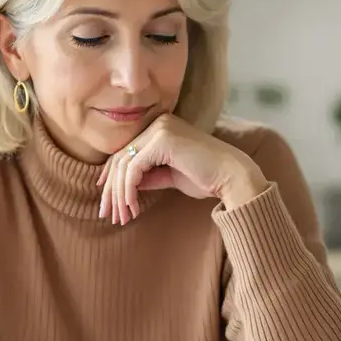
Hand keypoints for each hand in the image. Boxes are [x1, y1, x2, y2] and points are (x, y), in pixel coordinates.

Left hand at [96, 114, 268, 224]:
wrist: (233, 178)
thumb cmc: (207, 178)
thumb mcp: (170, 176)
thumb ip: (148, 175)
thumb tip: (125, 185)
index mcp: (161, 127)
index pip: (127, 152)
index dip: (112, 178)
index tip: (108, 201)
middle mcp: (158, 123)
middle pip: (121, 157)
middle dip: (111, 189)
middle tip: (107, 214)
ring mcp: (160, 129)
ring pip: (124, 164)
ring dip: (119, 194)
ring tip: (121, 217)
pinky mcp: (162, 140)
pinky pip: (134, 168)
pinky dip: (128, 190)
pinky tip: (132, 207)